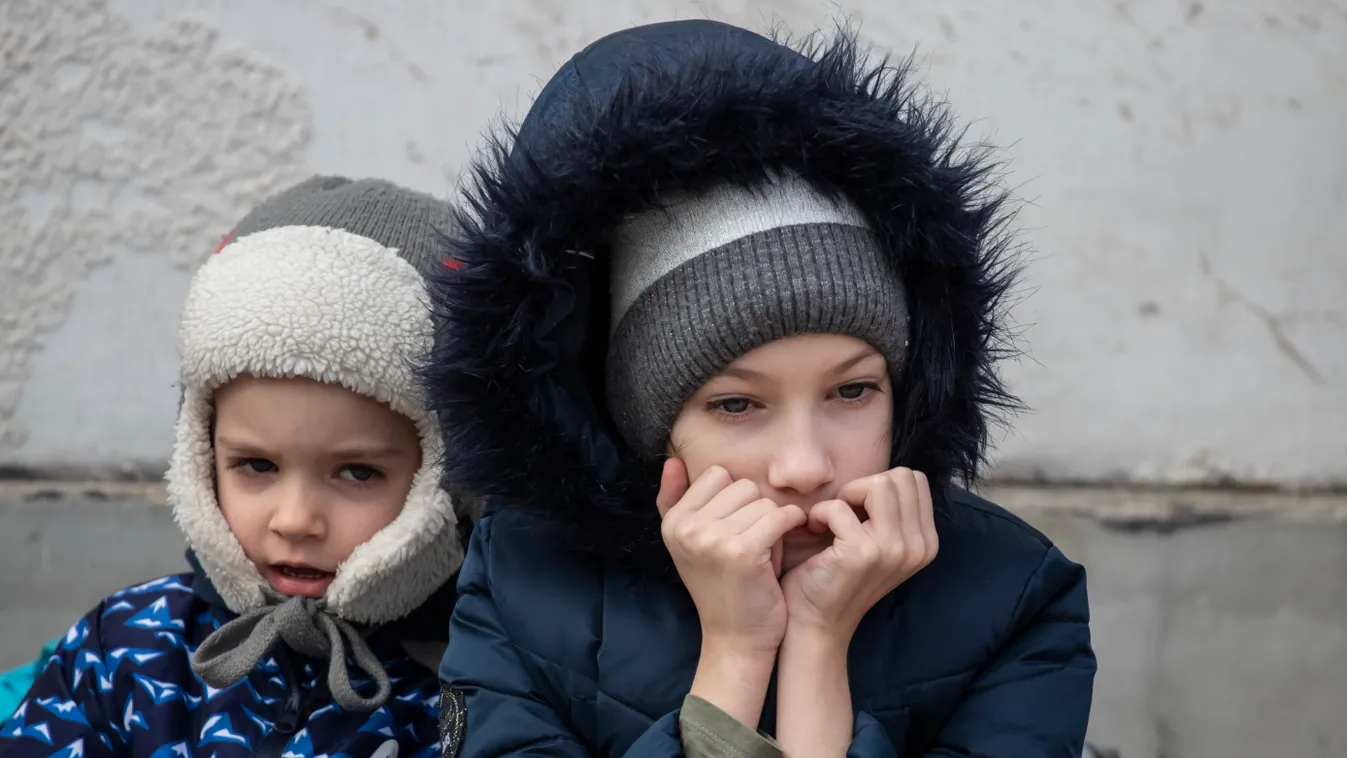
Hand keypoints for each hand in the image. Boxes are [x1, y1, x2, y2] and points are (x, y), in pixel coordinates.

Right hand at [657, 459, 806, 656]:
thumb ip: (676, 500)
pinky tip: (785, 546)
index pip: (716, 475)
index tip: (736, 528)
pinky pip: (780, 516)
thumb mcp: (690, 543)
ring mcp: (712, 539)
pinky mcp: (743, 552)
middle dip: (754, 510)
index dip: (735, 499)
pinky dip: (791, 526)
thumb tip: (672, 460)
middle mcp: (687, 528)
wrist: (736, 638)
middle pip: (742, 486)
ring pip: (763, 501)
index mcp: (673, 522)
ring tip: (762, 552)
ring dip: (772, 523)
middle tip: (750, 544)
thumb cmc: (721, 586)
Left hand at [780, 467, 937, 643]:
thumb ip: (891, 513)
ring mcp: (893, 550)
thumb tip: (884, 476)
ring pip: (880, 484)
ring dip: (846, 496)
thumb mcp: (880, 543)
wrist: (817, 623)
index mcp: (926, 542)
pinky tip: (814, 532)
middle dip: (864, 487)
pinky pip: (839, 506)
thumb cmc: (840, 577)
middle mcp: (918, 546)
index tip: (858, 511)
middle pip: (900, 477)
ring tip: (832, 520)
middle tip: (844, 513)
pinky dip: (820, 513)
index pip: (914, 481)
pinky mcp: (863, 553)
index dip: (878, 487)